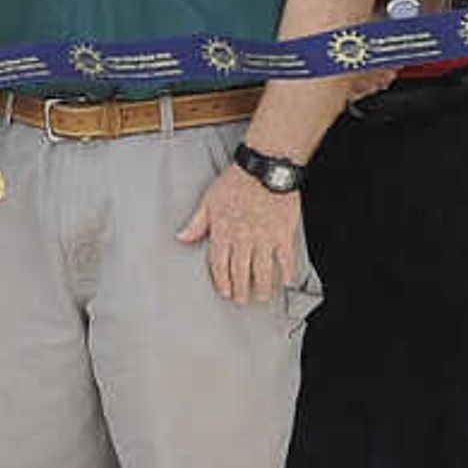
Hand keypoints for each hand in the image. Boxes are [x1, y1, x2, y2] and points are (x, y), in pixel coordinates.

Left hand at [176, 162, 304, 306]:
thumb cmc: (236, 181)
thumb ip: (197, 223)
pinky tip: (285, 280)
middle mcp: (243, 238)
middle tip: (241, 300)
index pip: (219, 264)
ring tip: (262, 297)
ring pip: (262, 270)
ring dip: (262, 287)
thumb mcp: (209, 200)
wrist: (265, 167)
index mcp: (223, 231)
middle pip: (240, 271)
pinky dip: (286, 270)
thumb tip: (181, 238)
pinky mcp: (283, 232)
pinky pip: (285, 257)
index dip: (221, 281)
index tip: (224, 291)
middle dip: (240, 290)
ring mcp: (265, 237)